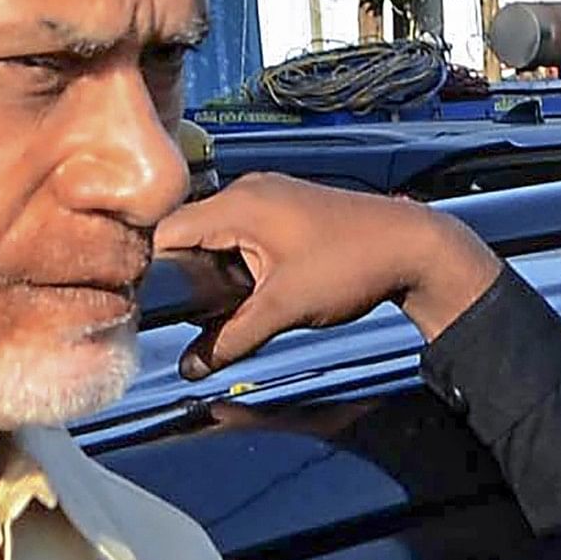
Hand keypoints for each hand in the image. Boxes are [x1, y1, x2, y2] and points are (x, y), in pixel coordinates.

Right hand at [151, 173, 501, 379]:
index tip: (148, 307)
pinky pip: (241, 235)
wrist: (412, 247)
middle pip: (188, 233)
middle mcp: (246, 192)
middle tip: (181, 317)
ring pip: (216, 237)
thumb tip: (189, 368)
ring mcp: (267, 198)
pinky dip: (236, 264)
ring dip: (212, 273)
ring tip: (214, 310)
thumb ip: (231, 339)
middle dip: (183, 276)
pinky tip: (245, 294)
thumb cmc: (349, 268)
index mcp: (237, 204)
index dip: (152, 270)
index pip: (166, 231)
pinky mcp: (284, 211)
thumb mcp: (283, 309)